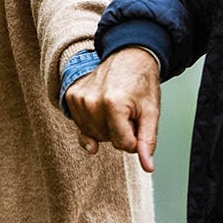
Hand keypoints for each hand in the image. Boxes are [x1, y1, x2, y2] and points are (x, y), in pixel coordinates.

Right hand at [64, 47, 160, 172]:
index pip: (124, 145)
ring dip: (106, 127)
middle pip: (108, 140)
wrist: (128, 55)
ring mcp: (78, 99)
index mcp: (113, 105)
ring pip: (94, 135)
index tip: (138, 118)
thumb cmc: (142, 83)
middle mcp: (91, 102)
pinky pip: (82, 126)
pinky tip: (101, 107)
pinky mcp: (71, 97)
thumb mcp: (151, 111)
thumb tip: (148, 167)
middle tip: (128, 108)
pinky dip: (93, 122)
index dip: (135, 136)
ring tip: (115, 105)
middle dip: (120, 130)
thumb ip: (147, 141)